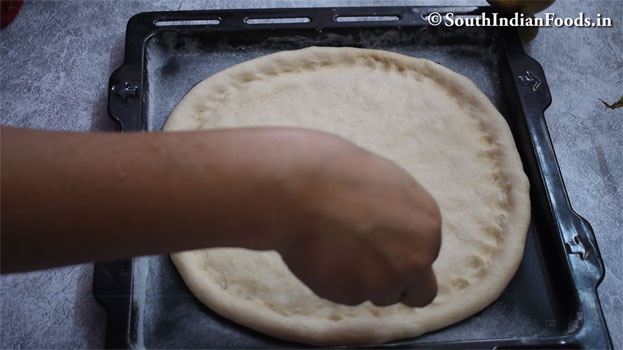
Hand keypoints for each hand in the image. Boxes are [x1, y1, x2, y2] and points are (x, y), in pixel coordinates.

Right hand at [276, 131, 441, 306]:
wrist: (299, 188)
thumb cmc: (337, 174)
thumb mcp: (386, 184)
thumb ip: (402, 217)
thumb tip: (399, 232)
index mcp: (427, 225)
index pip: (427, 256)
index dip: (403, 254)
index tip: (382, 248)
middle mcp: (416, 258)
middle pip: (419, 291)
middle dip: (397, 283)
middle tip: (367, 269)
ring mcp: (386, 280)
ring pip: (381, 295)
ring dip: (362, 281)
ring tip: (335, 249)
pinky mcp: (353, 294)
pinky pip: (348, 296)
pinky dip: (335, 281)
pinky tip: (322, 253)